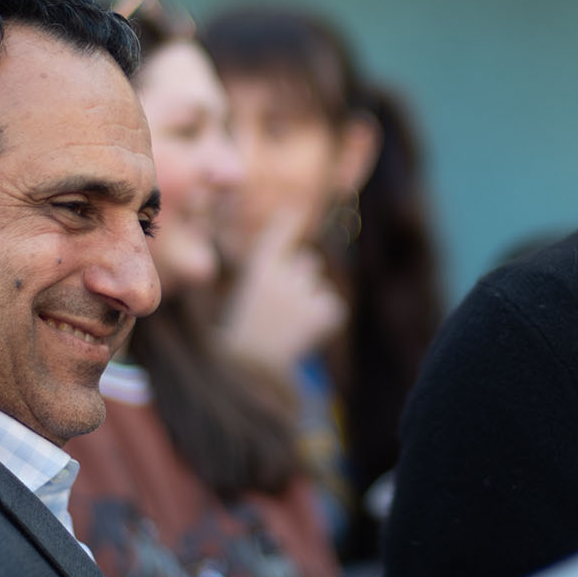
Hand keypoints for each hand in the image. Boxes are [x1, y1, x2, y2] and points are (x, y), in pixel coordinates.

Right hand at [220, 211, 346, 376]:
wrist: (251, 368)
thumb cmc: (244, 332)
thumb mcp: (245, 296)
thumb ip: (272, 274)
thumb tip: (304, 258)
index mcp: (260, 268)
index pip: (282, 231)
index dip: (292, 218)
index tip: (297, 207)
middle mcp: (284, 274)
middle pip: (309, 262)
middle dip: (302, 278)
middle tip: (282, 306)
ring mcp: (305, 293)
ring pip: (321, 287)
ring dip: (311, 302)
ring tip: (289, 325)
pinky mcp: (324, 312)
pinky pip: (334, 307)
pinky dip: (325, 321)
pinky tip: (304, 335)